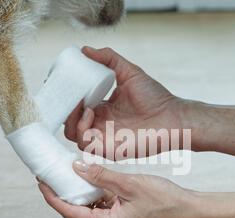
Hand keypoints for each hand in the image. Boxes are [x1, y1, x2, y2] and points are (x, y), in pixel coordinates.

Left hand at [38, 161, 196, 217]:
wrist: (190, 212)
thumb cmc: (165, 201)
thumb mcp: (130, 184)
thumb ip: (101, 176)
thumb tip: (76, 167)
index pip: (70, 213)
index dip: (53, 197)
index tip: (41, 182)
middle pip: (79, 212)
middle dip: (67, 193)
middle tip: (55, 173)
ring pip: (92, 210)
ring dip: (84, 193)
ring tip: (73, 173)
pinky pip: (105, 210)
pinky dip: (98, 196)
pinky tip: (95, 181)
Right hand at [65, 47, 187, 159]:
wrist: (174, 117)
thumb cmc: (156, 97)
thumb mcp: (128, 72)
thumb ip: (108, 59)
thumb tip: (85, 49)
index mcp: (102, 109)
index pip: (75, 107)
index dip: (66, 99)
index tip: (60, 85)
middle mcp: (100, 125)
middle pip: (69, 122)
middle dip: (63, 110)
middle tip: (68, 97)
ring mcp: (104, 138)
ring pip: (73, 135)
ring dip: (71, 121)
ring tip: (83, 108)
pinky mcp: (109, 150)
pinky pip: (85, 145)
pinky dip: (82, 131)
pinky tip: (90, 116)